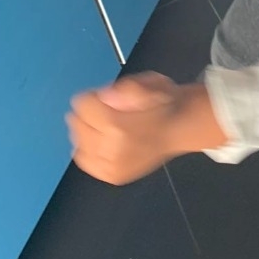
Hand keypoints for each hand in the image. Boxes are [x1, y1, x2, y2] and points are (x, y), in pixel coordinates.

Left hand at [66, 72, 227, 185]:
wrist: (181, 127)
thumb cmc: (163, 102)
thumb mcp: (148, 81)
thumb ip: (125, 88)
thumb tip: (104, 97)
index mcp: (117, 125)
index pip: (82, 105)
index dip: (94, 97)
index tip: (107, 98)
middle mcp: (111, 149)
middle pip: (77, 123)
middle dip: (89, 113)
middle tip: (108, 111)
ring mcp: (111, 166)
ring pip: (78, 143)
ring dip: (88, 131)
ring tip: (107, 127)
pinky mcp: (112, 176)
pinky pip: (84, 160)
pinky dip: (88, 149)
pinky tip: (102, 142)